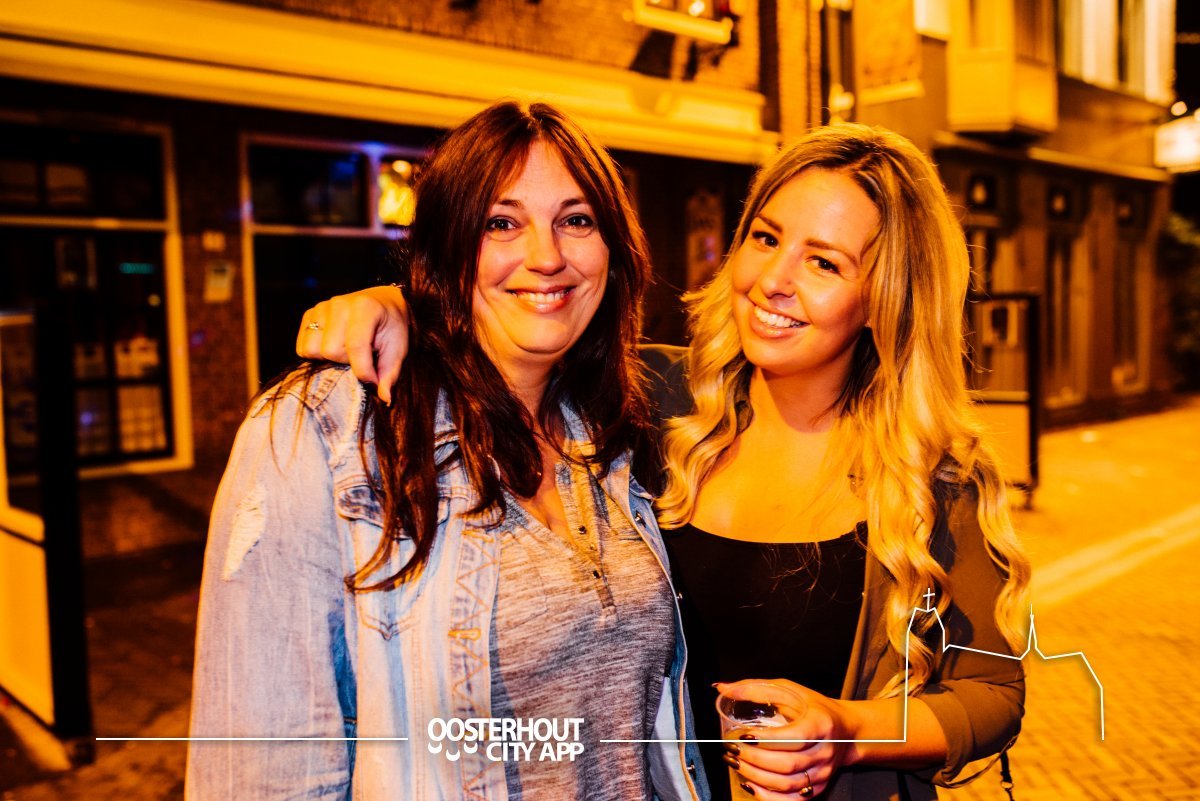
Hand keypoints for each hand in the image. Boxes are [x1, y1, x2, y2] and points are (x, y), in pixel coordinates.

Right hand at [296, 285, 408, 403]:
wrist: (382, 303)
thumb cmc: (391, 327)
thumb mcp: (398, 348)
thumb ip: (390, 372)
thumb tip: (385, 398)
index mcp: (364, 307)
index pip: (355, 346)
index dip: (363, 370)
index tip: (373, 381)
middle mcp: (339, 304)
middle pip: (330, 351)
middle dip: (346, 362)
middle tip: (362, 356)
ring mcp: (321, 308)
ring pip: (312, 350)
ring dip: (329, 359)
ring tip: (347, 351)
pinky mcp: (309, 315)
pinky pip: (302, 347)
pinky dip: (316, 354)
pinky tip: (334, 346)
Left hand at [716, 680, 855, 799]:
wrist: (847, 731)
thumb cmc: (814, 708)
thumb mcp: (790, 691)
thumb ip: (756, 689)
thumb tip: (722, 688)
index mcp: (821, 724)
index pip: (795, 737)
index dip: (768, 740)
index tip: (744, 736)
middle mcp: (825, 751)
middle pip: (788, 763)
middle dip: (755, 760)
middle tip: (732, 750)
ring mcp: (823, 772)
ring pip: (788, 784)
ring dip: (757, 777)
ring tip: (736, 764)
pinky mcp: (819, 787)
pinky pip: (793, 800)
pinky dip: (768, 797)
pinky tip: (750, 784)